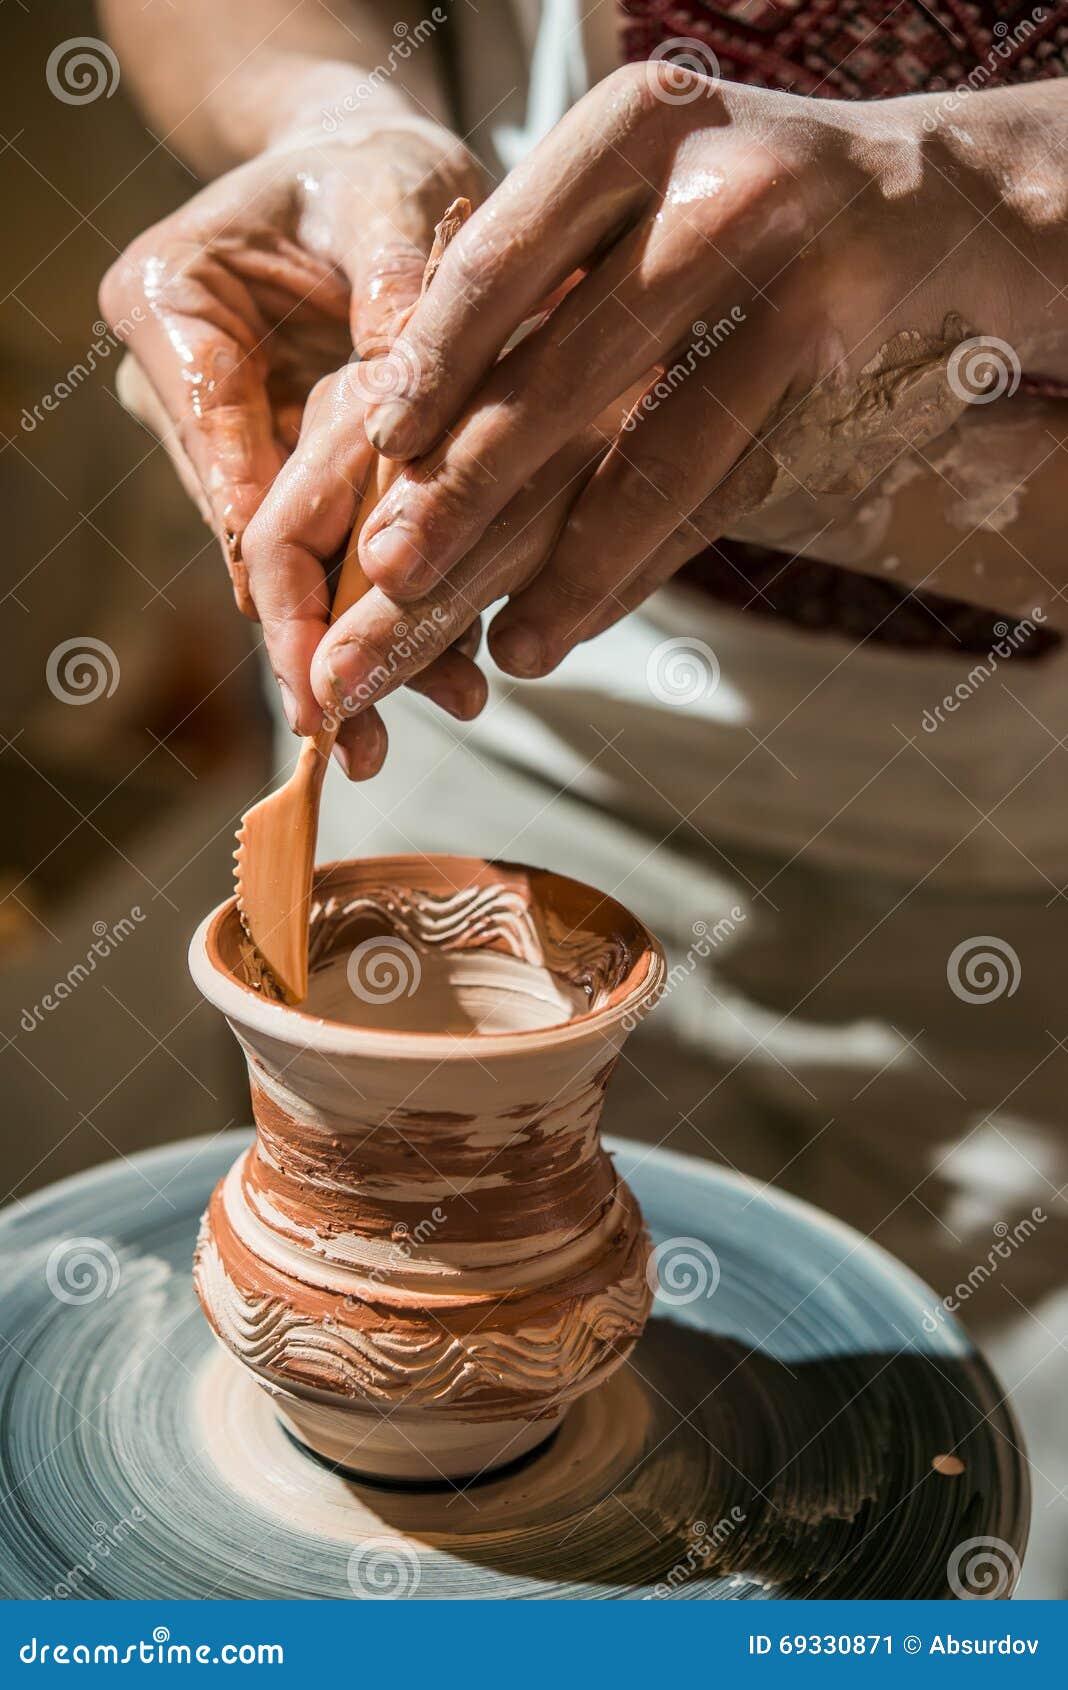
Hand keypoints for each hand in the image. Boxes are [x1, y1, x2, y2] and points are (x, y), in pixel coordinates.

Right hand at [100, 117, 487, 773]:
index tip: (298, 641)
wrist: (366, 173)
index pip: (217, 444)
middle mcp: (190, 388)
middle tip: (349, 728)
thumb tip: (416, 410)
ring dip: (359, 641)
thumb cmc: (372, 165)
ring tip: (415, 720)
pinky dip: (395, 603)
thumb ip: (397, 291)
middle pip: (251, 528)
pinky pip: (343, 546)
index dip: (266, 552)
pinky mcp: (297, 470)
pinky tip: (446, 670)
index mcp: (173, 305)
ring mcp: (239, 438)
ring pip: (300, 558)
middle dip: (307, 636)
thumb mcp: (393, 195)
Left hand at [282, 64, 1055, 714]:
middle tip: (393, 577)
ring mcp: (795, 283)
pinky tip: (579, 624)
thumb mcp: (633, 188)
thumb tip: (388, 429)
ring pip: (660, 454)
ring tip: (507, 650)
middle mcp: (716, 194)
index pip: (503, 262)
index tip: (378, 448)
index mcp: (633, 130)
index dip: (433, 364)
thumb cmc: (726, 197)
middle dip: (471, 488)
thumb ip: (541, 278)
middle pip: (568, 369)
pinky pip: (722, 491)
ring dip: (573, 564)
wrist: (921, 195)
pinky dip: (645, 566)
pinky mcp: (837, 372)